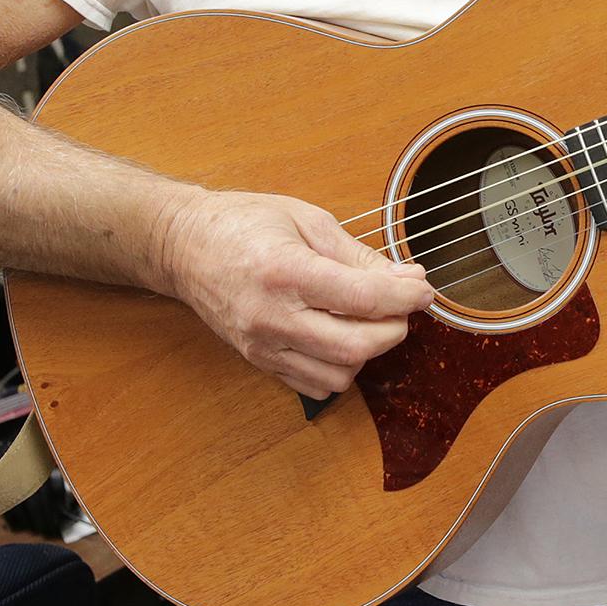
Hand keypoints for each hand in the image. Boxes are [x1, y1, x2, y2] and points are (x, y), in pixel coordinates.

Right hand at [156, 191, 432, 398]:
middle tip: (399, 307)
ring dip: (367, 351)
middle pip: (357, 346)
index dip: (405, 297)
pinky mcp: (258, 361)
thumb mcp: (306, 220)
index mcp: (286, 271)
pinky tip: (339, 337)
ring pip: (340, 374)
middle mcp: (272, 316)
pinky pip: (315, 385)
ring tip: (366, 320)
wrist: (183, 246)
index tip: (423, 290)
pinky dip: (339, 368)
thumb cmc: (242, 222)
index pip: (363, 298)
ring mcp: (263, 345)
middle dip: (393, 329)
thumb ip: (358, 255)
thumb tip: (406, 279)